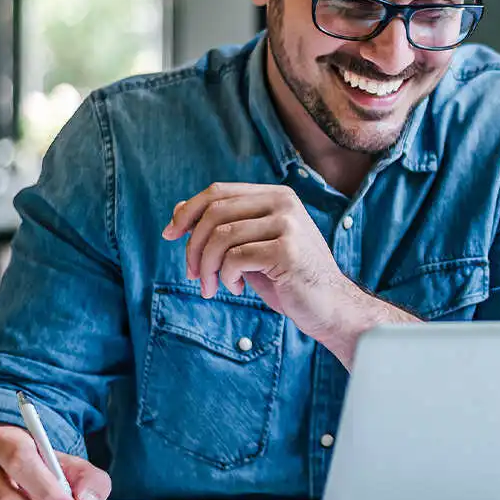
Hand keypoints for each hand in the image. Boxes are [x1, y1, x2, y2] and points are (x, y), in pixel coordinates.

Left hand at [161, 182, 356, 340]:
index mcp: (276, 196)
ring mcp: (288, 225)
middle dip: (193, 246)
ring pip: (221, 236)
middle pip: (214, 212)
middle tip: (193, 274)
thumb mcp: (251, 247)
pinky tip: (237, 288)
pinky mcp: (287, 251)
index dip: (187, 211)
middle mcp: (283, 203)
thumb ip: (224, 227)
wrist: (329, 307)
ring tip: (212, 287)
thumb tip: (179, 211)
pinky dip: (227, 277)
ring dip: (208, 267)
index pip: (218, 192)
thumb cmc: (287, 278)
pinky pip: (235, 258)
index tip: (169, 234)